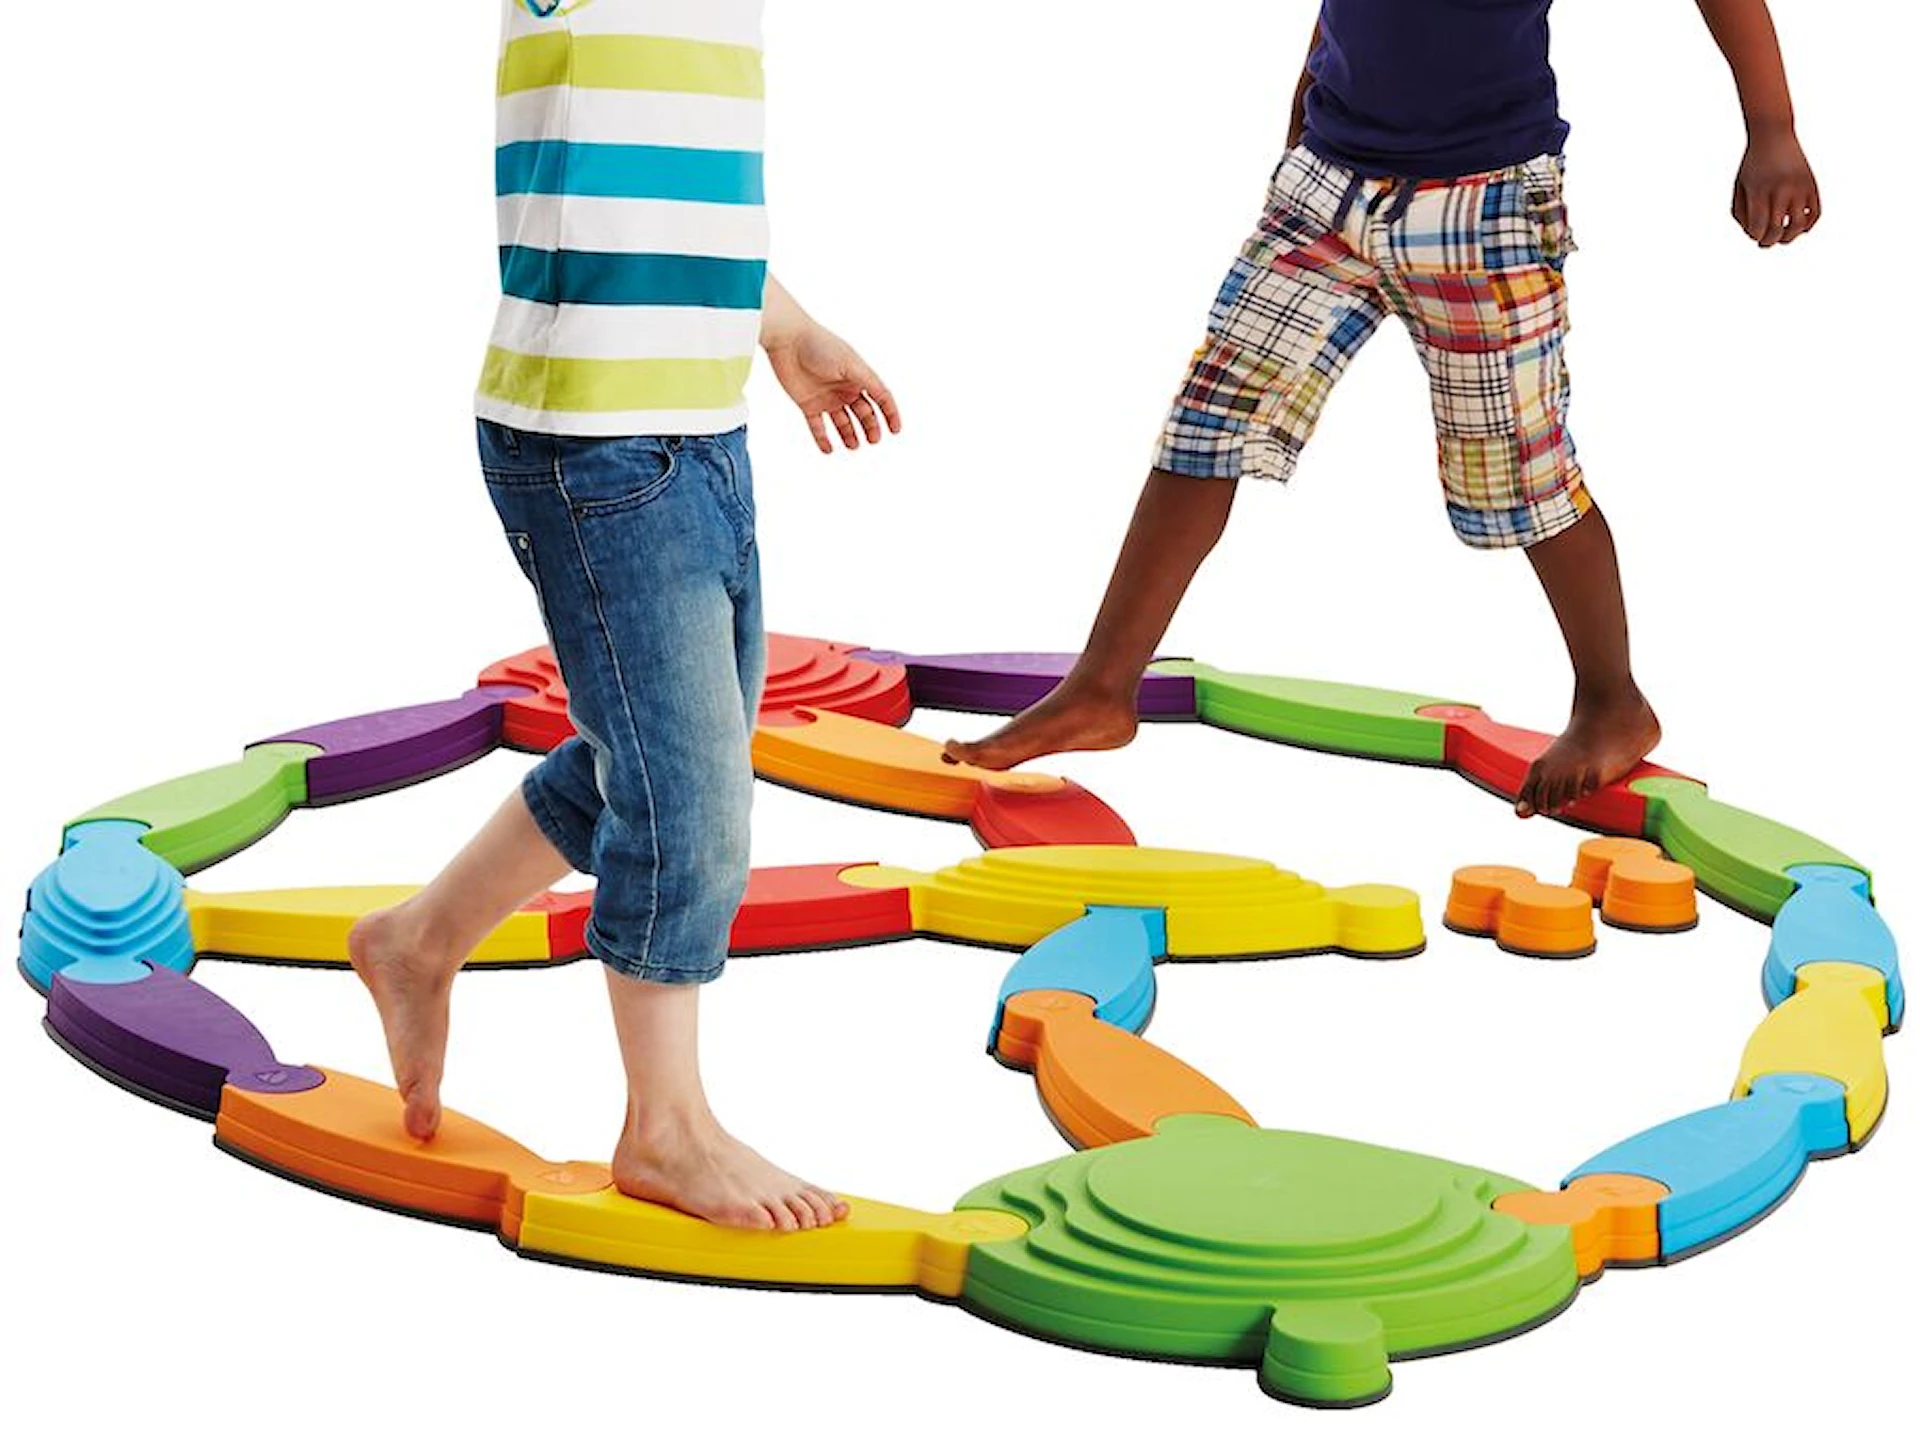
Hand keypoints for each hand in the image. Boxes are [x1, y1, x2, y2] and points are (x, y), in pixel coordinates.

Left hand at [766, 323, 901, 453]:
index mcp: (859, 376)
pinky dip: (823, 439)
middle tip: (873, 440)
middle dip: (870, 428)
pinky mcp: (808, 404)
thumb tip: (883, 399)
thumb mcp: (851, 363)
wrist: (788, 340)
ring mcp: (827, 397)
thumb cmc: (819, 345)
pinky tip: (829, 450)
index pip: (881, 398)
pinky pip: (817, 426)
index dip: (890, 414)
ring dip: (849, 436)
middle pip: (863, 413)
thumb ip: (868, 382)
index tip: (895, 431)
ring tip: (853, 447)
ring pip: (842, 423)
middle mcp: (845, 388)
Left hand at [1732, 128, 1820, 245]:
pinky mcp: (1812, 185)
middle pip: (1777, 229)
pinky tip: (1799, 226)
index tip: (1754, 234)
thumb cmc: (1753, 165)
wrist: (1773, 135)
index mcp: (1759, 191)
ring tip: (1783, 236)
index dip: (1756, 236)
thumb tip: (1753, 234)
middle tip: (1765, 242)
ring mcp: (1799, 187)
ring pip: (1798, 225)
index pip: (1758, 227)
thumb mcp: (1740, 187)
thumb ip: (1741, 213)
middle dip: (1769, 241)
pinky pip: (1815, 213)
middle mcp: (1780, 190)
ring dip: (1790, 237)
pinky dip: (1808, 225)